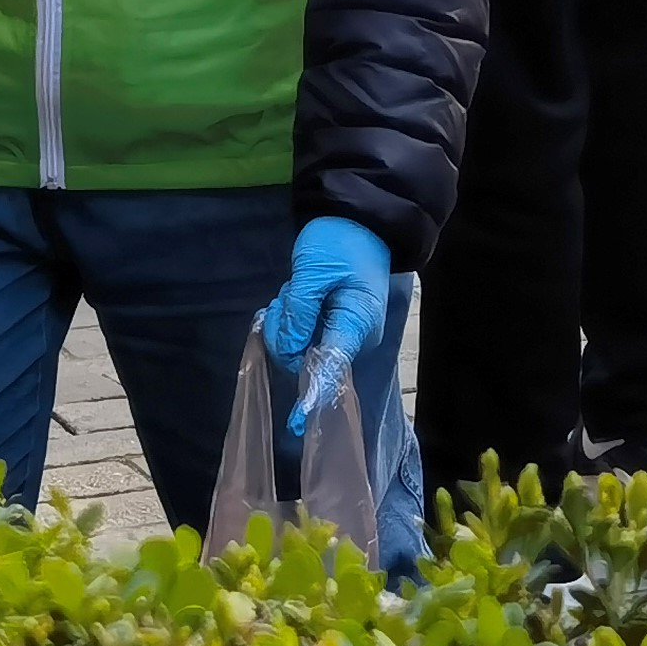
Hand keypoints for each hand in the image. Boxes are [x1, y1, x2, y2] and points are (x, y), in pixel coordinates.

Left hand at [262, 215, 389, 420]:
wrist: (359, 222)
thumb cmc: (341, 242)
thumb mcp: (314, 270)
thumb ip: (300, 311)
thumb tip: (290, 352)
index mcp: (356, 322)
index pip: (332, 365)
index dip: (313, 393)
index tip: (297, 423)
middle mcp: (352, 336)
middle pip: (305, 356)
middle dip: (287, 331)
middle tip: (288, 296)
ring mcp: (342, 332)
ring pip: (299, 346)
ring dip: (288, 320)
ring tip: (296, 289)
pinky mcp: (332, 326)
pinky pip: (302, 335)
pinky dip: (292, 318)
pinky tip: (297, 294)